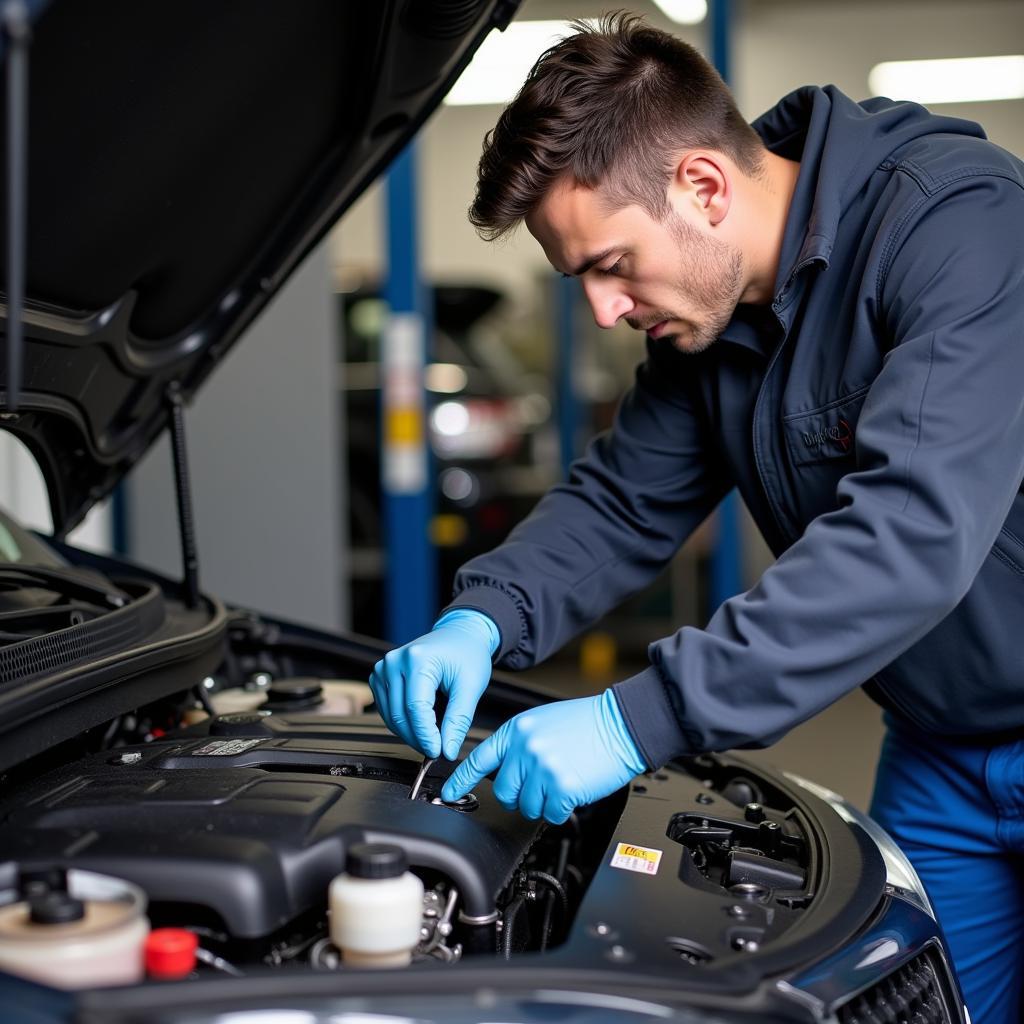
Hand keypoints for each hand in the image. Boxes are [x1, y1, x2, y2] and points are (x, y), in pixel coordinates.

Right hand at [368, 609, 499, 759]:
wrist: (459, 635)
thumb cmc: (467, 654)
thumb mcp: (471, 686)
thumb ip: (458, 720)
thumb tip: (448, 750)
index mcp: (417, 659)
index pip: (416, 708)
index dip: (426, 736)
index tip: (440, 752)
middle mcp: (394, 661)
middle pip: (400, 715)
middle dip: (419, 739)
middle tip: (440, 750)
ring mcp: (384, 668)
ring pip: (391, 717)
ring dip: (411, 734)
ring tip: (434, 736)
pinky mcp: (380, 676)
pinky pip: (387, 710)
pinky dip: (403, 723)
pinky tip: (422, 723)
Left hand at [441, 690, 647, 823]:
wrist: (621, 724)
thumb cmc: (587, 723)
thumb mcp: (542, 722)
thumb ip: (520, 744)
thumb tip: (505, 770)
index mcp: (517, 730)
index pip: (479, 758)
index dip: (461, 780)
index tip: (450, 794)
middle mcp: (525, 747)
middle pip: (503, 792)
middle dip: (520, 796)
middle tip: (541, 785)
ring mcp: (542, 767)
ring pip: (526, 807)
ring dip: (544, 803)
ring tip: (561, 782)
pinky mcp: (561, 786)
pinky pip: (551, 814)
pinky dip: (562, 809)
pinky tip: (573, 789)